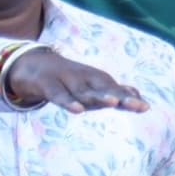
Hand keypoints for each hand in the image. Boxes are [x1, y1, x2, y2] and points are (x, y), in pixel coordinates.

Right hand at [0, 45, 143, 113]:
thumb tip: (136, 93)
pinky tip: (78, 111)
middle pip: (103, 89)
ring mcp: (65, 80)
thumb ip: (111, 90)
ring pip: (83, 92)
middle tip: (136, 104)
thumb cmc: (65, 78)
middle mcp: (83, 79)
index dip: (129, 98)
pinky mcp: (47, 85)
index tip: (145, 107)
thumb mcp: (88, 84)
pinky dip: (68, 102)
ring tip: (113, 103)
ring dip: (97, 98)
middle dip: (120, 97)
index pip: (115, 90)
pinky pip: (58, 96)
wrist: (29, 64)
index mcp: (95, 80)